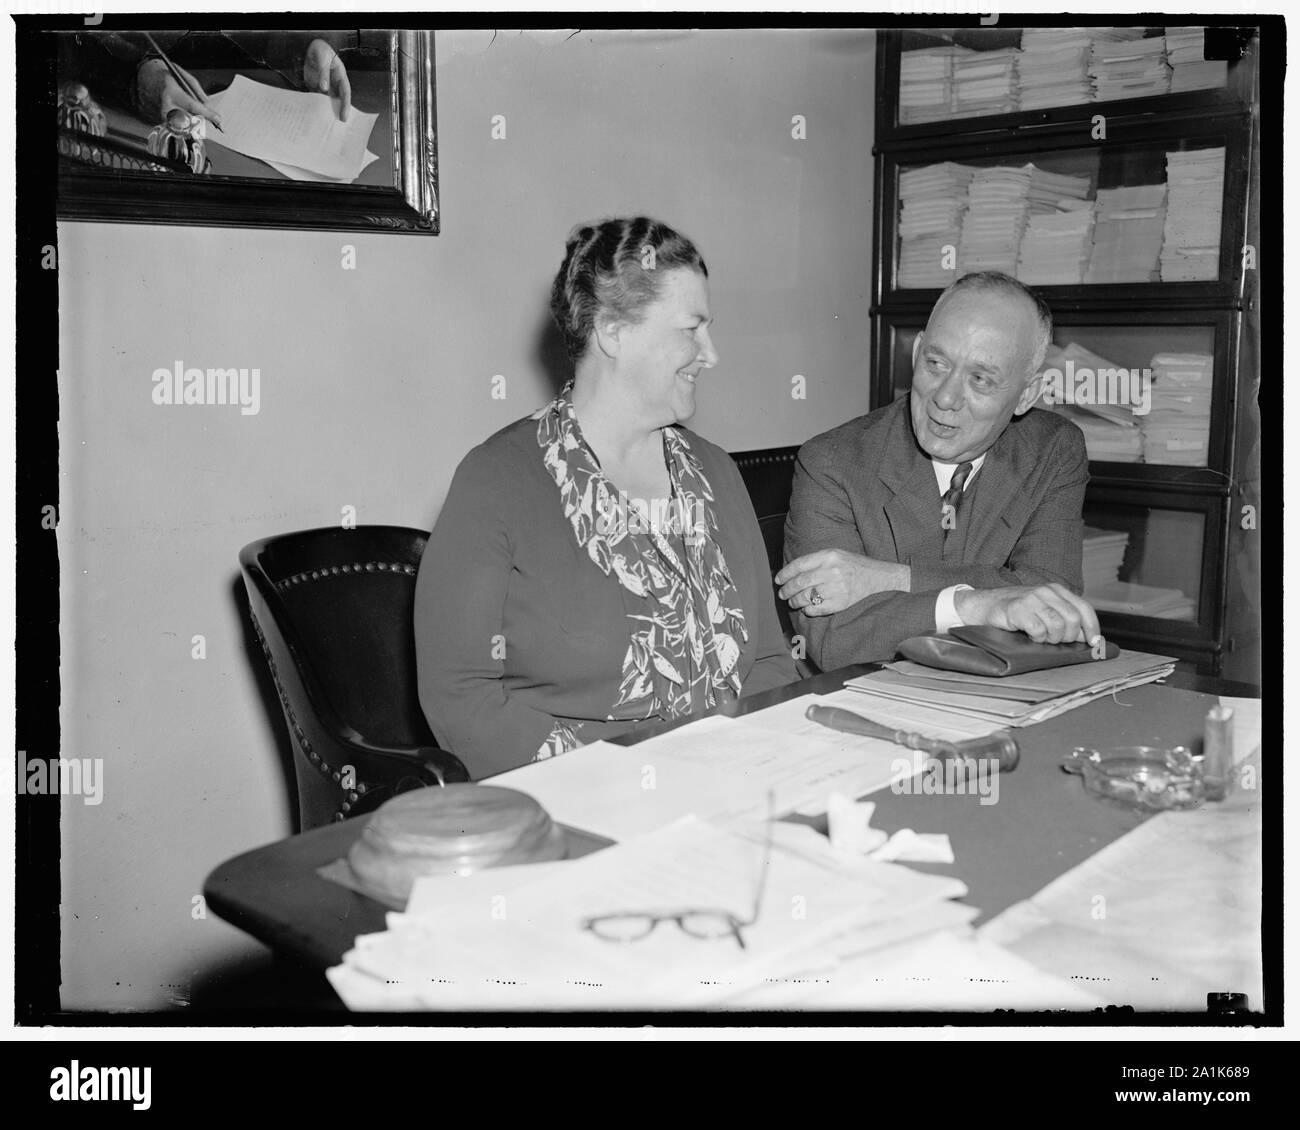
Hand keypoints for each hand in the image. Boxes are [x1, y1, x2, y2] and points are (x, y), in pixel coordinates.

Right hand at [136, 58, 221, 127]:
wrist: (140, 76)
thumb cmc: (162, 74)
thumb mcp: (182, 77)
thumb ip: (197, 92)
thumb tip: (208, 106)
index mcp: (171, 92)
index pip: (193, 107)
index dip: (207, 114)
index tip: (218, 119)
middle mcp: (165, 105)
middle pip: (190, 120)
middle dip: (199, 118)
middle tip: (202, 114)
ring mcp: (159, 115)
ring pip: (183, 126)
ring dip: (190, 121)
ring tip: (187, 110)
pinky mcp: (156, 120)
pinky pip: (174, 126)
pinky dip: (180, 121)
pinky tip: (177, 111)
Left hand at [304, 38, 350, 120]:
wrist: (312, 49)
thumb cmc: (320, 51)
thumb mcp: (322, 59)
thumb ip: (323, 73)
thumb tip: (323, 88)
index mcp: (340, 77)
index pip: (345, 93)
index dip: (345, 105)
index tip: (344, 116)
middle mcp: (334, 84)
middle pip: (338, 100)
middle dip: (338, 112)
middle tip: (337, 125)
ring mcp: (325, 86)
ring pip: (327, 101)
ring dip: (326, 111)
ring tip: (325, 123)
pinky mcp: (316, 87)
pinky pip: (316, 98)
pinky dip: (315, 106)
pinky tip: (313, 114)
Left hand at [775, 550, 909, 615]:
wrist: (881, 579)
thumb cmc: (856, 566)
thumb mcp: (837, 555)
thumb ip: (816, 561)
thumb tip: (791, 572)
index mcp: (829, 556)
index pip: (799, 565)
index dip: (784, 574)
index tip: (778, 580)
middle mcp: (832, 571)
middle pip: (800, 582)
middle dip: (787, 590)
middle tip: (782, 594)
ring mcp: (837, 588)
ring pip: (806, 597)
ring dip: (795, 601)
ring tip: (792, 602)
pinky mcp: (842, 602)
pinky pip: (817, 609)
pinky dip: (809, 610)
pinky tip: (807, 608)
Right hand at [954, 583, 1102, 645]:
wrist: (981, 605)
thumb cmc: (1014, 611)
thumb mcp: (1042, 608)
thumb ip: (1063, 617)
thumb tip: (1088, 637)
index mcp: (1056, 590)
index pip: (1084, 608)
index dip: (1092, 628)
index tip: (1093, 643)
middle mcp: (1046, 591)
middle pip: (1073, 620)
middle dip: (1068, 637)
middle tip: (1055, 641)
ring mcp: (1032, 599)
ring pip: (1058, 626)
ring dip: (1051, 639)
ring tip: (1040, 638)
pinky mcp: (1018, 609)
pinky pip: (1039, 630)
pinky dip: (1037, 638)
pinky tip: (1029, 635)